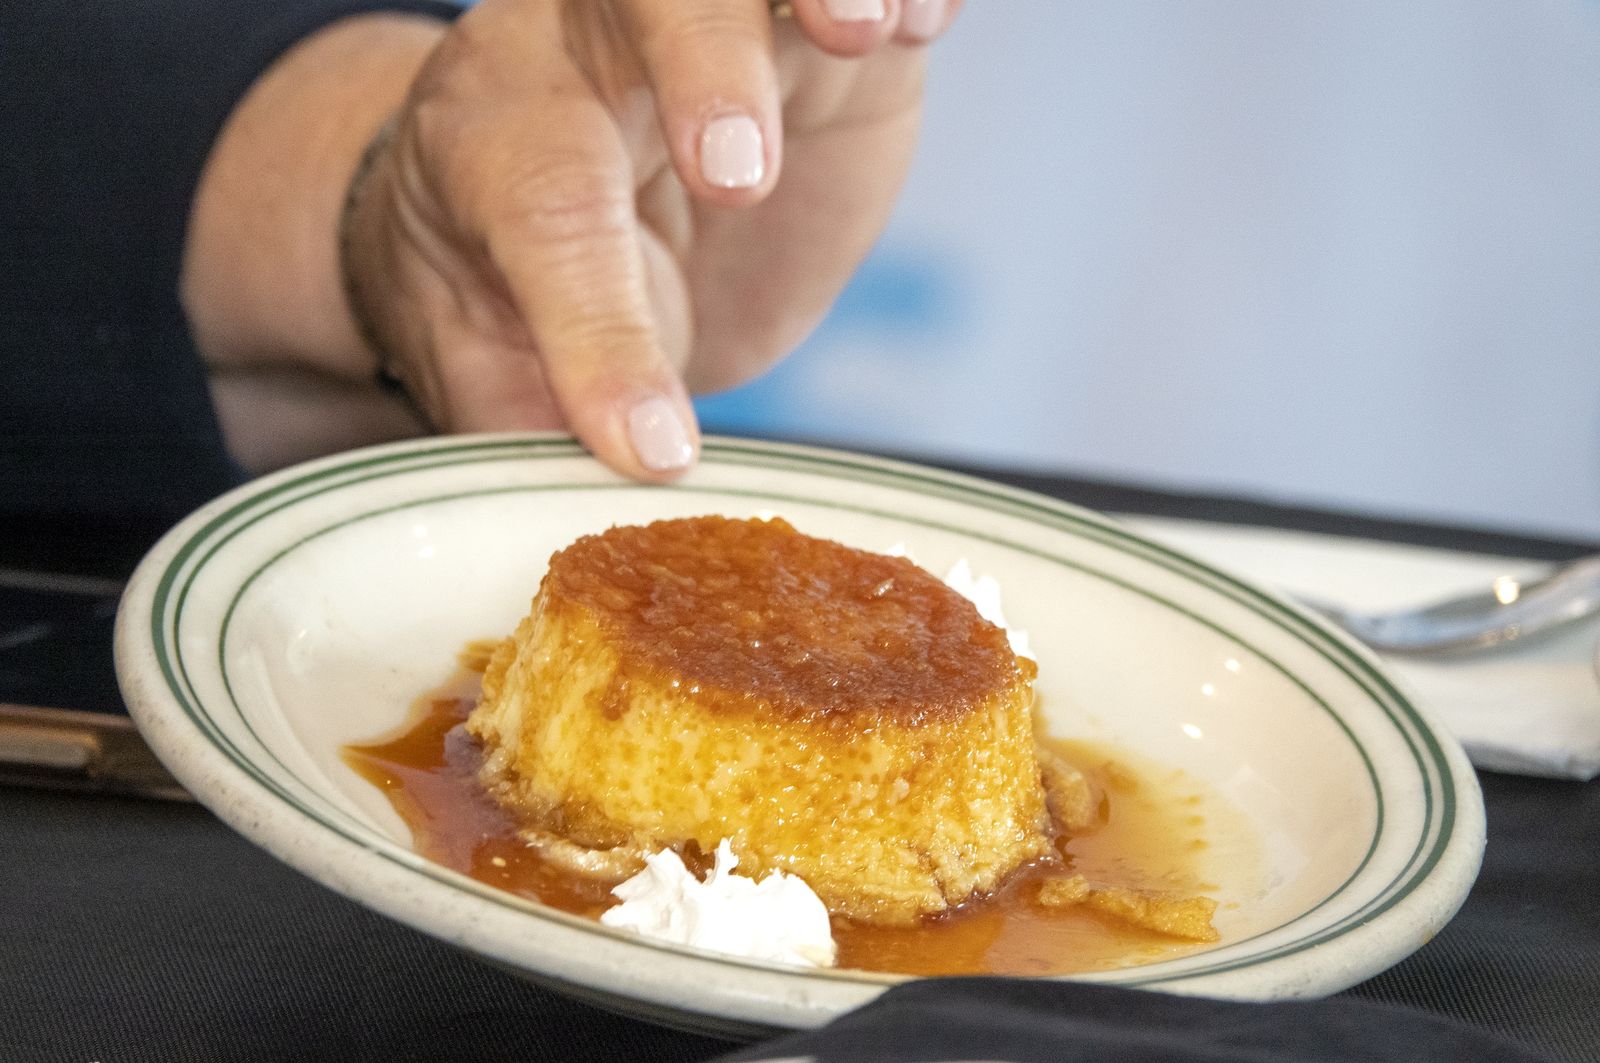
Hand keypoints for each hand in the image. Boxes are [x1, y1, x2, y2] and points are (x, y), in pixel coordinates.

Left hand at [339, 0, 959, 478]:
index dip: (600, 331)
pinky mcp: (826, 46)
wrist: (567, 194)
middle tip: (739, 175)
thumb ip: (524, 414)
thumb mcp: (491, 362)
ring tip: (860, 27)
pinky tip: (922, 16)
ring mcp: (721, 33)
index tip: (650, 445)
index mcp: (502, 140)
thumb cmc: (515, 280)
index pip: (547, 213)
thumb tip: (589, 496)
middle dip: (700, 71)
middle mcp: (597, 50)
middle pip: (644, 6)